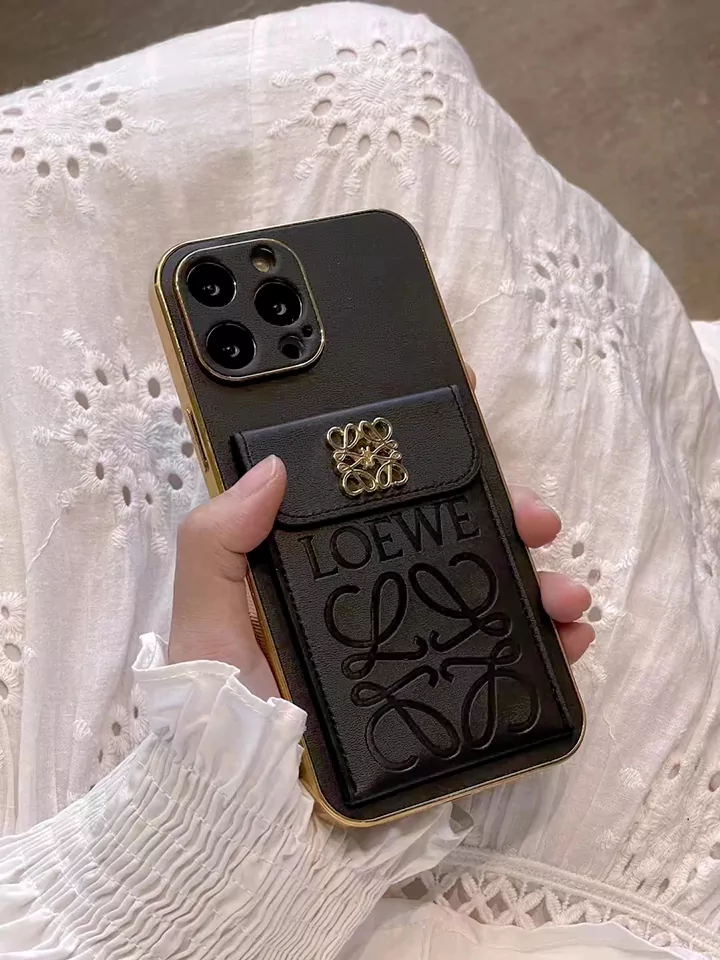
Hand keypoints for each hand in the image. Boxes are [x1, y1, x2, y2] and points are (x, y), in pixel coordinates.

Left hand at [169, 456, 592, 697]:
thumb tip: (273, 465)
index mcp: (334, 570)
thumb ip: (217, 542)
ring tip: (566, 594)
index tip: (472, 434)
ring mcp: (419, 647)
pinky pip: (511, 660)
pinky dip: (551, 645)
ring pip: (495, 594)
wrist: (251, 810)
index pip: (389, 503)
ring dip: (543, 581)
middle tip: (538, 519)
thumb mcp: (205, 618)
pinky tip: (572, 640)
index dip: (435, 468)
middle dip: (509, 520)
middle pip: (458, 541)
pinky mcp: (446, 695)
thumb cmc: (223, 709)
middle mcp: (383, 600)